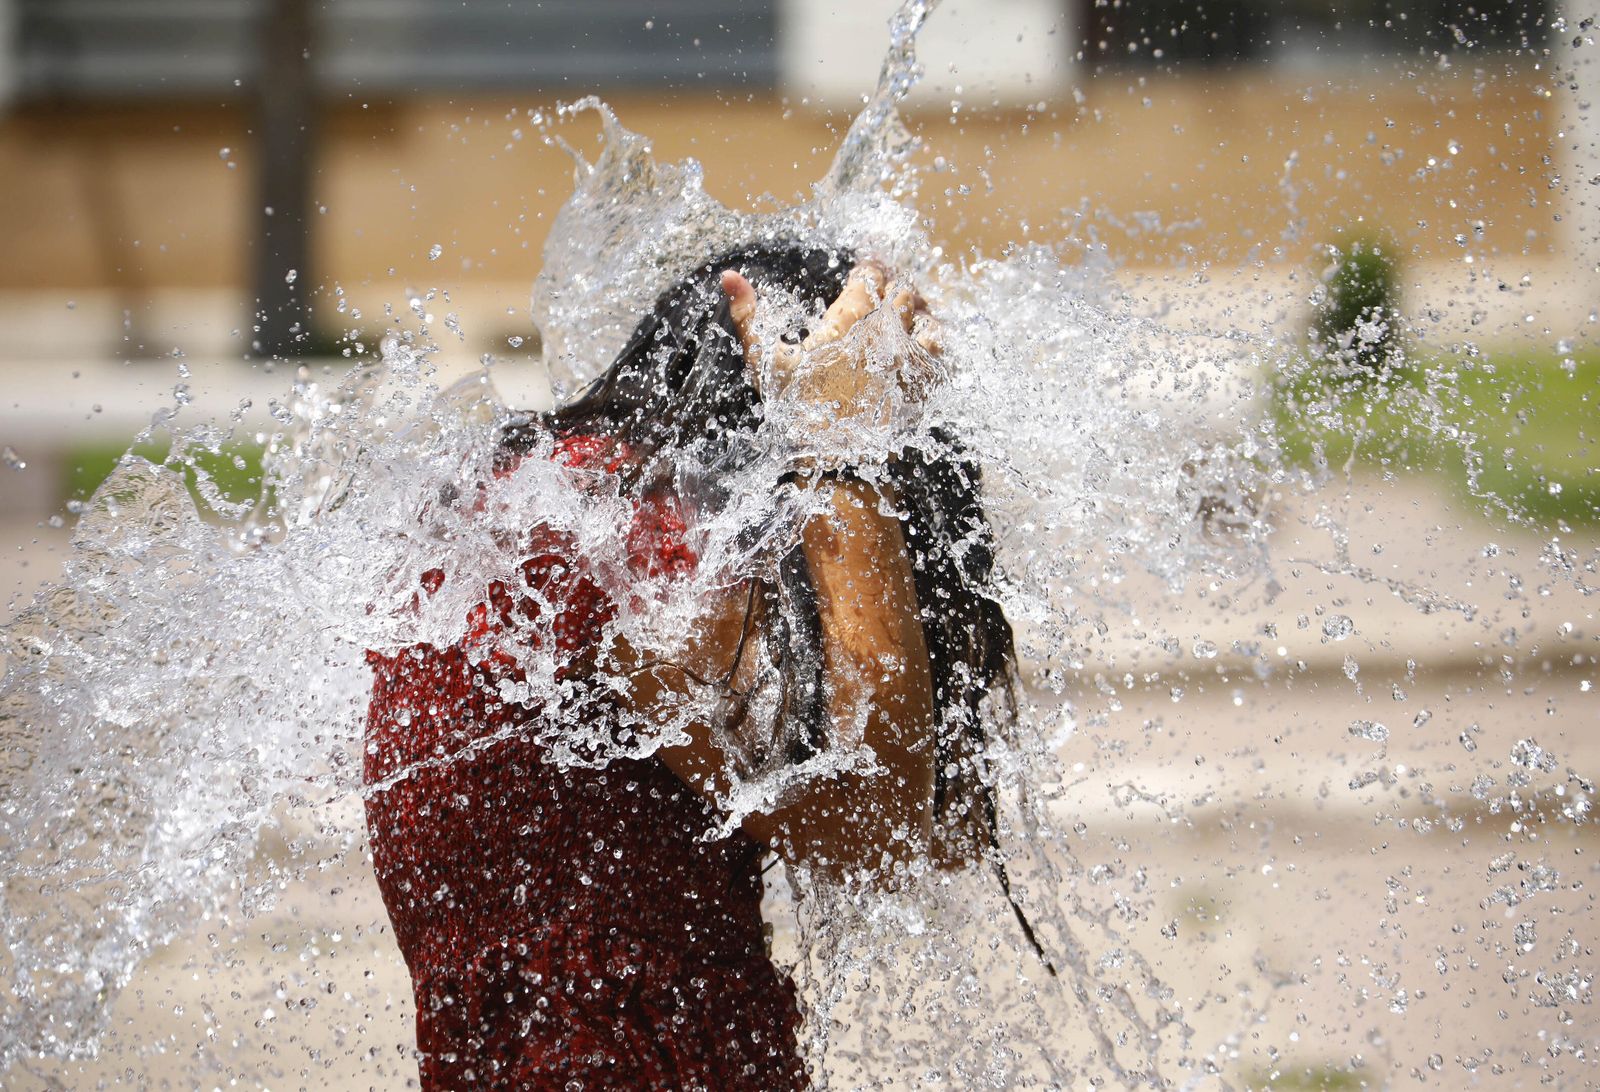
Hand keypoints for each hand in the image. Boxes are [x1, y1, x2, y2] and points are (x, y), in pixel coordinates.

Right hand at [719, 261, 940, 423]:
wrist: (829, 461)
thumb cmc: (793, 410)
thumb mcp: (764, 362)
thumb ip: (748, 316)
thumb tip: (728, 276)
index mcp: (847, 322)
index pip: (868, 280)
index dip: (867, 271)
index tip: (863, 271)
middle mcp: (883, 336)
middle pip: (900, 296)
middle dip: (894, 287)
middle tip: (887, 285)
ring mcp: (905, 362)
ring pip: (925, 321)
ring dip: (919, 311)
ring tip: (912, 307)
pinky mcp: (918, 387)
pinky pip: (937, 356)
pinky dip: (933, 343)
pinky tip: (926, 341)